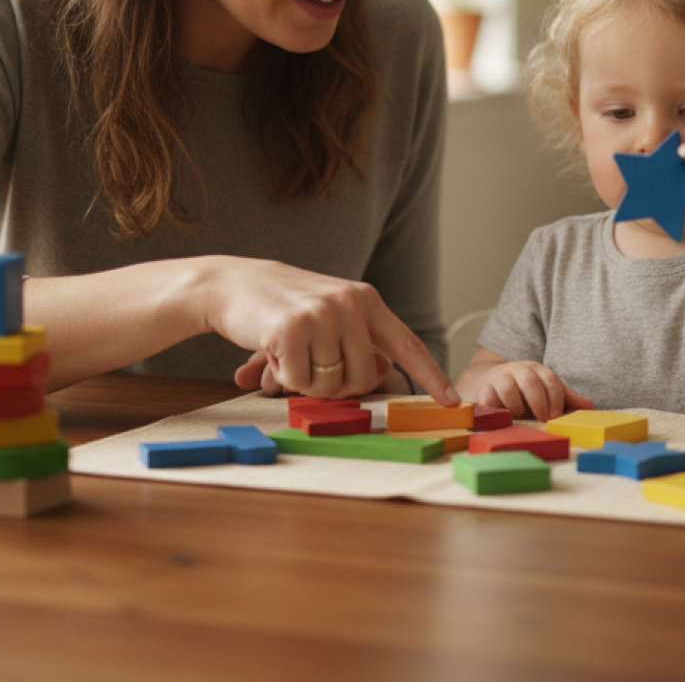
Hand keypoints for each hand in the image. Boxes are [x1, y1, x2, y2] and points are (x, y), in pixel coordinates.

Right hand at [201, 258, 458, 403]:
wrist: (231, 283)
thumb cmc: (282, 305)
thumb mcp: (329, 311)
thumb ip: (358, 338)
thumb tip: (383, 373)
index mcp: (366, 299)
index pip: (407, 344)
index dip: (431, 375)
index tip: (453, 400)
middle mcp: (350, 304)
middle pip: (363, 379)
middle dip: (336, 386)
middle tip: (310, 366)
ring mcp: (322, 315)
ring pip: (330, 384)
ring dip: (305, 380)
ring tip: (288, 352)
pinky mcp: (291, 329)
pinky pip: (298, 382)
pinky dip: (281, 375)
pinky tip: (271, 349)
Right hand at [471, 360, 592, 420]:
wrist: (491, 381)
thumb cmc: (524, 390)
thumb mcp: (546, 391)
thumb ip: (566, 398)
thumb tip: (589, 407)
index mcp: (537, 370)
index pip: (550, 379)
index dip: (555, 398)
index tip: (556, 415)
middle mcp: (518, 371)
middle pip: (530, 382)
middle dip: (539, 402)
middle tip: (543, 419)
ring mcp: (499, 379)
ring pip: (508, 389)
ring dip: (516, 407)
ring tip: (519, 417)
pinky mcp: (483, 390)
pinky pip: (487, 398)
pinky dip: (494, 408)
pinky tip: (502, 417)